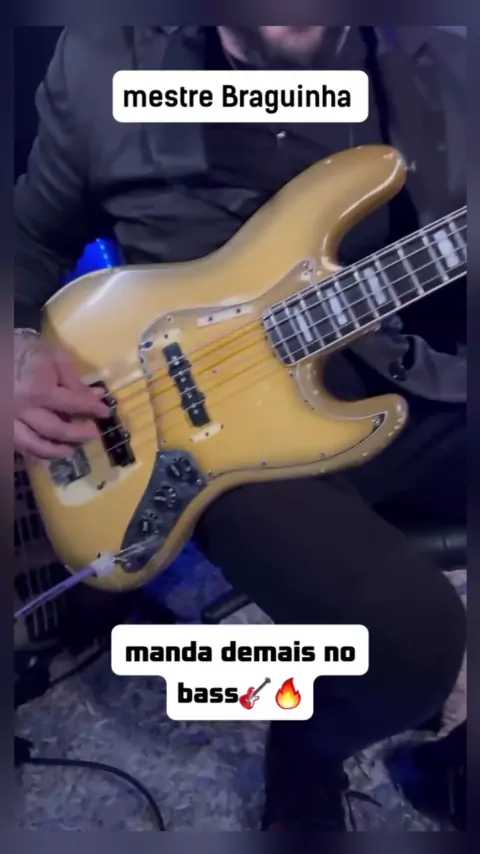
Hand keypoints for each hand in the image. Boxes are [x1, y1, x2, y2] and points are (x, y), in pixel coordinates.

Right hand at [14, 332, 110, 459]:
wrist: (0, 353)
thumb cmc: (29, 352)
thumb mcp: (55, 358)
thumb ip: (75, 380)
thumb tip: (96, 396)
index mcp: (39, 390)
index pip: (73, 405)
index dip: (92, 409)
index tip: (105, 413)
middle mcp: (24, 409)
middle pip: (55, 428)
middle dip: (78, 434)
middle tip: (94, 435)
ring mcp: (10, 419)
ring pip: (33, 443)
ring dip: (53, 451)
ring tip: (70, 451)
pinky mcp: (3, 424)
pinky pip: (17, 444)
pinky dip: (32, 451)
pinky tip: (45, 453)